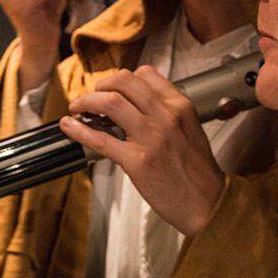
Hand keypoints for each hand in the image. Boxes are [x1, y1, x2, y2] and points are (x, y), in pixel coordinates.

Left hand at [59, 66, 223, 236]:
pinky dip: (79, 130)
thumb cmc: (197, 171)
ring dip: (86, 101)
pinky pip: (101, 139)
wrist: (208, 203)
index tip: (112, 88)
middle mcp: (165, 116)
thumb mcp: (190, 129)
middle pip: (123, 82)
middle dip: (100, 85)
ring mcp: (151, 137)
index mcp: (179, 106)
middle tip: (91, 96)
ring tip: (78, 108)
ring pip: (109, 102)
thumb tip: (136, 104)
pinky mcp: (137, 161)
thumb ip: (167, 112)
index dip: (122, 78)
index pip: (145, 74)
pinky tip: (69, 127)